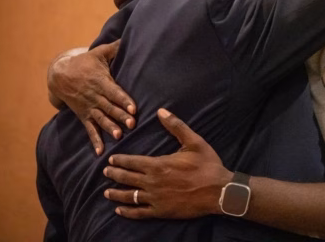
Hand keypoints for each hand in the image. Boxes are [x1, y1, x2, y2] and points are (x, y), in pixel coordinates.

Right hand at [47, 40, 136, 154]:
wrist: (60, 75)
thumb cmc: (85, 62)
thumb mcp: (98, 53)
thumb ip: (115, 47)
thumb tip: (130, 37)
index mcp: (101, 81)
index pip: (115, 92)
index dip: (124, 100)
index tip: (133, 108)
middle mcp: (95, 96)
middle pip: (110, 107)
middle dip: (120, 116)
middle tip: (131, 124)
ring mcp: (89, 107)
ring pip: (101, 119)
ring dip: (110, 128)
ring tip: (118, 136)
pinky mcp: (84, 115)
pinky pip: (89, 129)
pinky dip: (94, 141)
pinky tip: (100, 152)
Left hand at [103, 108, 231, 218]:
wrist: (219, 191)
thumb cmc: (207, 165)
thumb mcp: (194, 142)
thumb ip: (176, 126)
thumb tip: (161, 111)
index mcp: (158, 165)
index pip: (132, 162)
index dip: (120, 160)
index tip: (111, 159)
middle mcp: (152, 182)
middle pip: (127, 178)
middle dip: (114, 174)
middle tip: (105, 172)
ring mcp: (155, 199)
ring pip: (129, 196)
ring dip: (116, 193)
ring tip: (107, 191)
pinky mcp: (161, 211)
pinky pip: (139, 213)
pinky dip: (127, 212)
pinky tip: (120, 210)